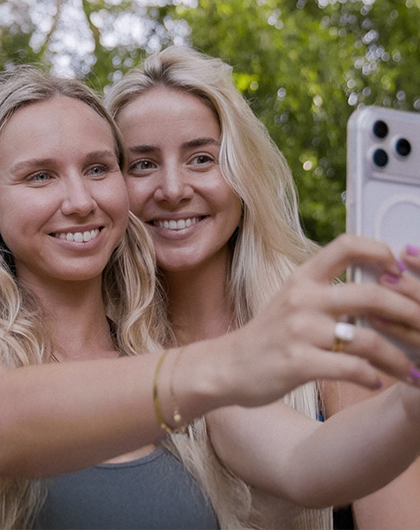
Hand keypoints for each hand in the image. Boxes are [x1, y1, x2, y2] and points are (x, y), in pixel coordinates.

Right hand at [225, 235, 419, 406]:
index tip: (399, 271)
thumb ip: (325, 291)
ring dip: (398, 359)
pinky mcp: (298, 363)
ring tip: (411, 372)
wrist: (227, 366)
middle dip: (409, 313)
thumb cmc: (267, 336)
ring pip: (368, 340)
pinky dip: (372, 377)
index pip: (346, 245)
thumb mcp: (290, 302)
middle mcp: (301, 299)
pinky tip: (375, 382)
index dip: (379, 251)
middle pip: (372, 294)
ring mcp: (299, 331)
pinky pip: (351, 369)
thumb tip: (377, 285)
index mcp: (302, 279)